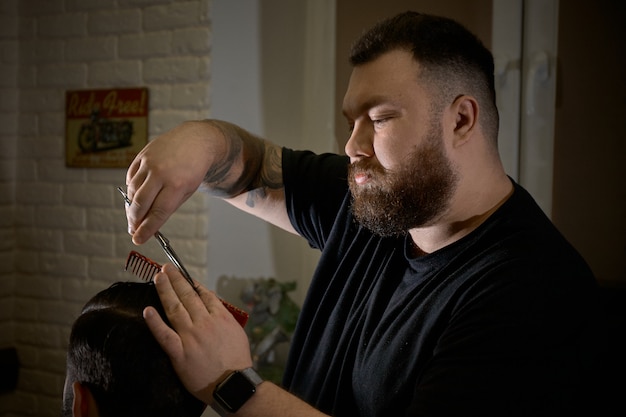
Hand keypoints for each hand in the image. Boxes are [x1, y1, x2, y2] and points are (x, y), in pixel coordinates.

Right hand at [125, 121, 219, 243]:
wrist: (196, 141)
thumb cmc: (193, 169)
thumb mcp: (187, 191)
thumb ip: (168, 206)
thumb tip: (149, 222)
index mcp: (177, 184)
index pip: (158, 212)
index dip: (147, 229)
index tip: (139, 239)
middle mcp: (161, 173)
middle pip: (141, 203)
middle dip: (134, 221)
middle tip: (133, 230)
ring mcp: (149, 163)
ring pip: (132, 191)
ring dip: (131, 207)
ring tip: (134, 216)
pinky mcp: (142, 156)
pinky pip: (131, 177)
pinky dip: (131, 189)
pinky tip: (135, 197)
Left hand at [144, 264, 252, 403]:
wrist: (233, 383)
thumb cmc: (237, 361)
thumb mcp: (237, 333)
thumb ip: (224, 319)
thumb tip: (213, 307)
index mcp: (220, 318)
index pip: (204, 295)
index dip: (192, 283)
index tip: (184, 276)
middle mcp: (204, 323)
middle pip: (188, 296)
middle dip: (176, 280)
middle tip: (167, 268)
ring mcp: (191, 337)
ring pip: (175, 309)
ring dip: (166, 291)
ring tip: (158, 278)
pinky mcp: (180, 353)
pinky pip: (165, 335)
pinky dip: (155, 322)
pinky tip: (147, 311)